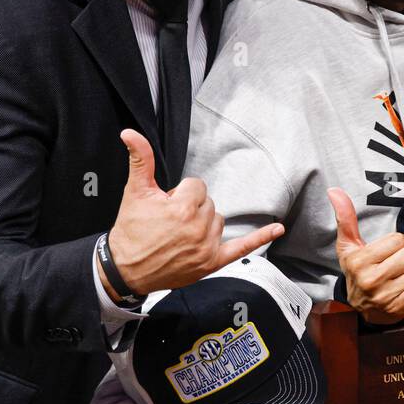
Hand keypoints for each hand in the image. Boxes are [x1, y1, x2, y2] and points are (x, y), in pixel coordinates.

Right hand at [105, 130, 283, 296]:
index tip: (166, 206)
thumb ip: (141, 160)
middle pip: (208, 202)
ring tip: (179, 235)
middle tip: (168, 223)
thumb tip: (131, 134)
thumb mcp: (134, 192)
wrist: (125, 270)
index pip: (197, 186)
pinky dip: (261, 238)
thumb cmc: (130, 232)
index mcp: (183, 208)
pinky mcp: (212, 262)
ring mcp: (207, 247)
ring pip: (218, 220)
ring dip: (203, 223)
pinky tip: (278, 229)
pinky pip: (242, 247)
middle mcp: (199, 228)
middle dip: (190, 208)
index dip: (180, 194)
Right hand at [329, 187, 403, 323]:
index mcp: (359, 262)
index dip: (401, 241)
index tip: (396, 248)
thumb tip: (334, 190)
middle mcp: (372, 279)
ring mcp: (388, 295)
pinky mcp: (403, 305)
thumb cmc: (356, 272)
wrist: (359, 310)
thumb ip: (345, 218)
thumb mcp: (348, 247)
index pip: (396, 240)